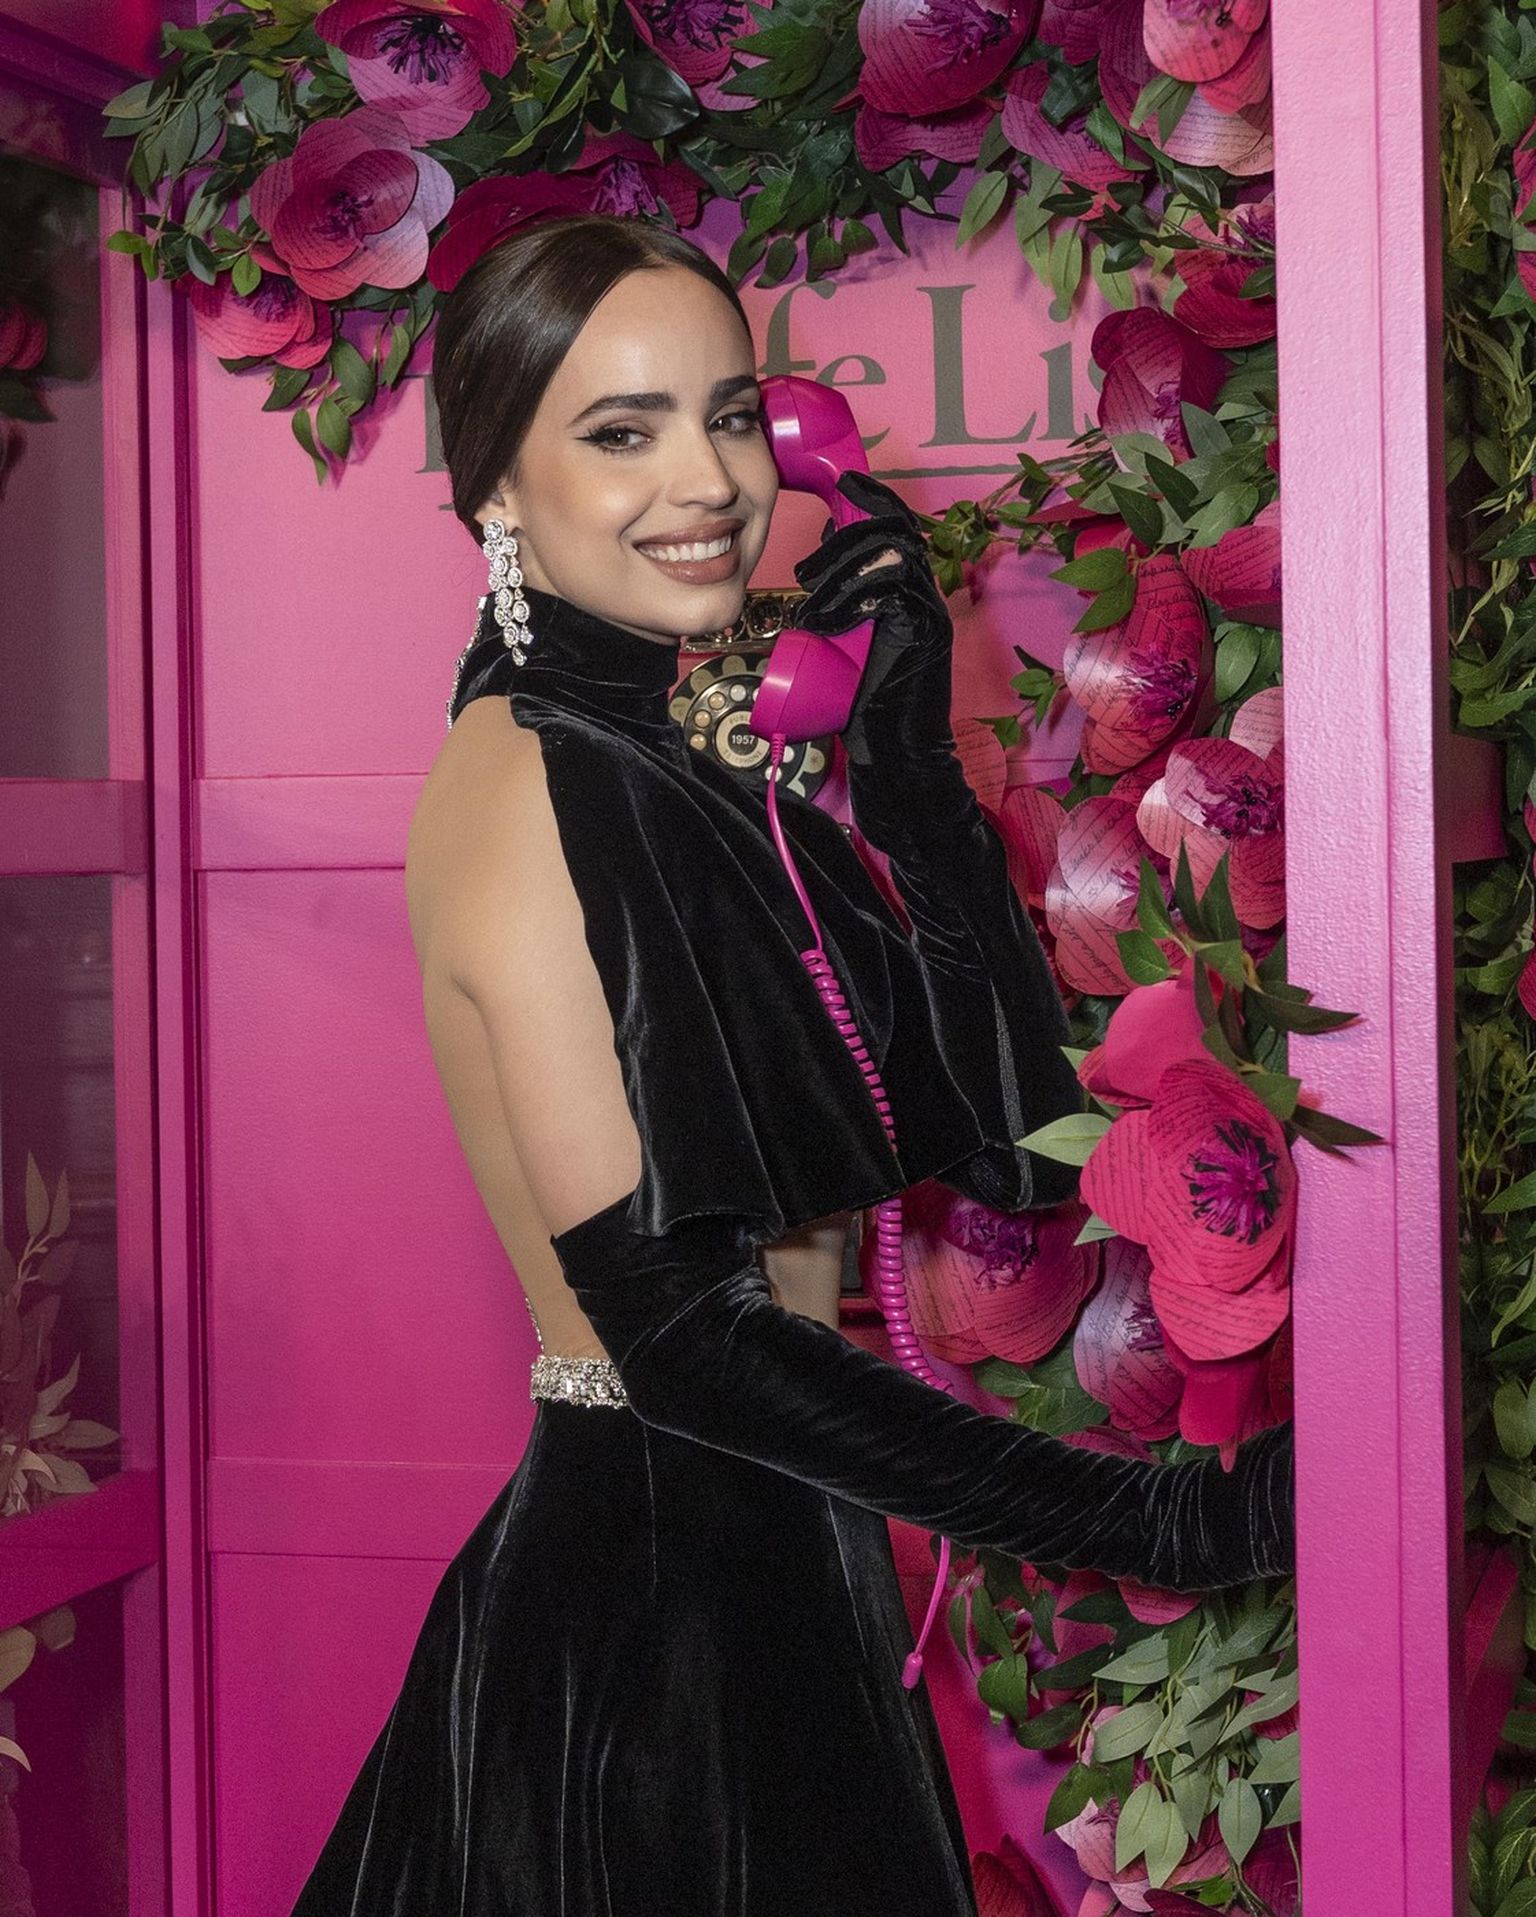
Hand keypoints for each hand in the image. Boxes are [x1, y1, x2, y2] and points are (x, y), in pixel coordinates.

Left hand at [791, 474, 954, 771]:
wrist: (896, 749)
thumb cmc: (867, 702)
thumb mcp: (846, 639)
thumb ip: (841, 602)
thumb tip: (817, 565)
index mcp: (909, 589)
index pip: (898, 524)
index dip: (873, 497)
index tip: (842, 488)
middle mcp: (925, 593)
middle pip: (896, 528)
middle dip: (846, 532)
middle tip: (804, 568)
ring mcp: (930, 611)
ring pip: (893, 554)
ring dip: (843, 567)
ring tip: (808, 596)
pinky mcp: (926, 633)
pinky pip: (893, 593)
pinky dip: (853, 599)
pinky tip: (826, 619)